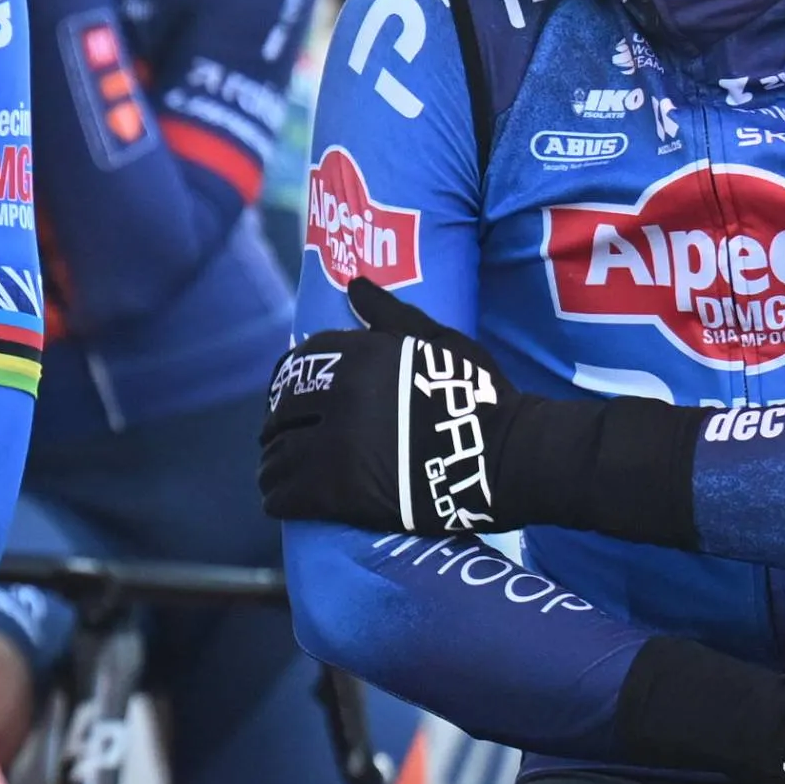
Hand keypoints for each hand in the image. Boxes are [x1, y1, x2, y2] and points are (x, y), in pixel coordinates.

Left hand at [259, 280, 697, 542]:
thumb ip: (389, 315)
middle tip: (284, 441)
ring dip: (273, 466)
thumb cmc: (477, 396)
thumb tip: (354, 285)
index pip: (296, 368)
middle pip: (280, 413)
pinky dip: (279, 497)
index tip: (292, 404)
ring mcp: (335, 445)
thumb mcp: (438, 340)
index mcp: (355, 357)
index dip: (288, 388)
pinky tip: (283, 498)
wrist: (510, 455)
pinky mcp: (339, 491)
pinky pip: (285, 495)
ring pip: (276, 457)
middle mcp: (337, 396)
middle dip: (278, 428)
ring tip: (281, 473)